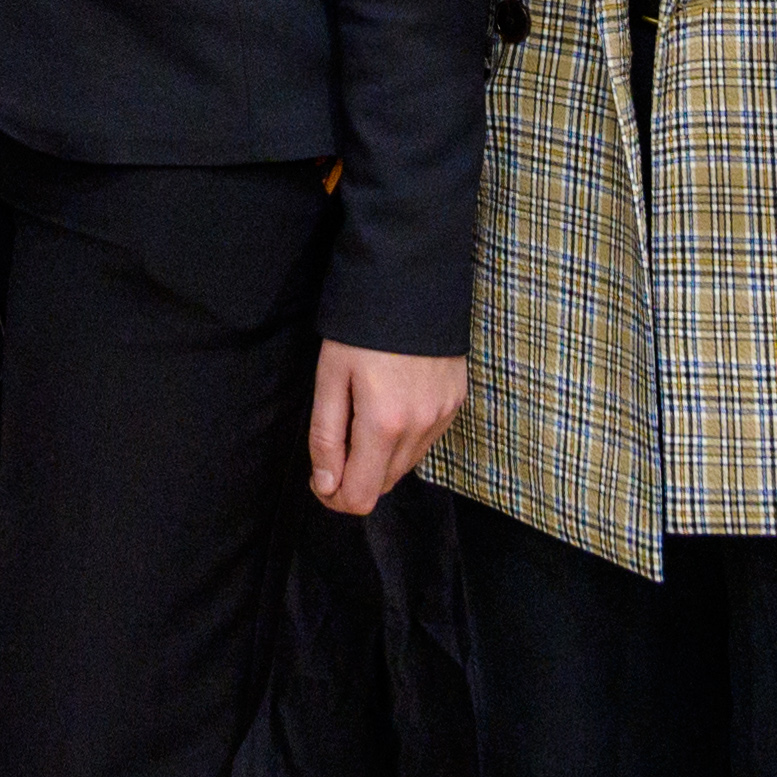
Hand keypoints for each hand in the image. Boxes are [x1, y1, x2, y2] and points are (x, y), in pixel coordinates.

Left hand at [307, 342, 463, 514]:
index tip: (320, 475)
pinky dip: (404, 438)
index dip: (334, 495)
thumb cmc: (361, 326)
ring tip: (363, 414)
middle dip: (355, 476)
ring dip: (380, 457)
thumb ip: (326, 437)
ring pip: (405, 466)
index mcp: (384, 424)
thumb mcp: (330, 377)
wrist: (412, 279)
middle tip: (337, 441)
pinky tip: (391, 404)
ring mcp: (443, 416)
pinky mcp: (456, 402)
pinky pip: (425, 441)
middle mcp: (421, 427)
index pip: (361, 497)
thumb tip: (327, 486)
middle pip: (384, 486)